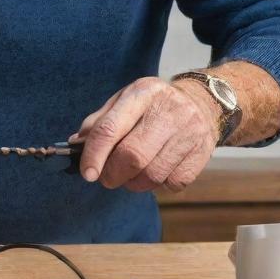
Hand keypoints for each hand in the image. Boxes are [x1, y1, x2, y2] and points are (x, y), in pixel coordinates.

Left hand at [71, 77, 219, 192]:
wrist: (203, 103)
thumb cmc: (153, 105)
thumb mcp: (125, 101)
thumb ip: (100, 121)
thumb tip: (76, 144)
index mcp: (142, 93)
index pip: (111, 128)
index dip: (94, 154)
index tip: (87, 173)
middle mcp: (167, 110)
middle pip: (132, 155)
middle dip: (113, 173)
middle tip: (107, 177)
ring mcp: (188, 132)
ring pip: (152, 174)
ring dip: (133, 183)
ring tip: (130, 175)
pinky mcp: (202, 153)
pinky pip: (173, 183)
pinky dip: (158, 186)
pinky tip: (154, 172)